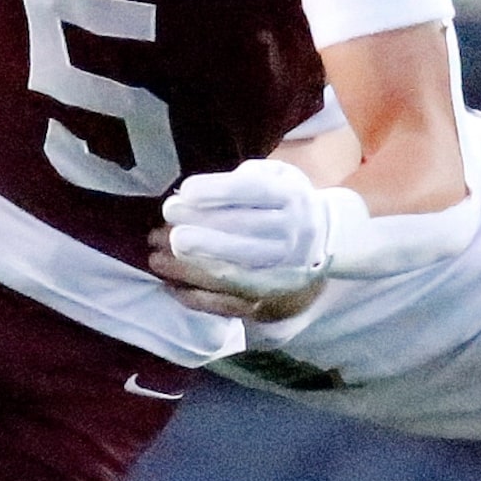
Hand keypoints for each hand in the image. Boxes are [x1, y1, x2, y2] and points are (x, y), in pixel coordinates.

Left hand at [152, 159, 335, 313]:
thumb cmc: (286, 204)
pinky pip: (226, 303)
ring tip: (156, 256)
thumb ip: (244, 180)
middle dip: (195, 231)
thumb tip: (192, 194)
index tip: (184, 192)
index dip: (215, 192)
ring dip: (186, 267)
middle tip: (163, 227)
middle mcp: (291, 235)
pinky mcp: (267, 302)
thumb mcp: (277, 178)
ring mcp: (280, 273)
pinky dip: (194, 296)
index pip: (252, 192)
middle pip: (238, 234)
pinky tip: (170, 284)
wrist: (324, 243)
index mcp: (291, 199)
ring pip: (227, 273)